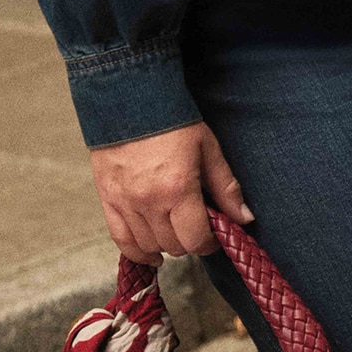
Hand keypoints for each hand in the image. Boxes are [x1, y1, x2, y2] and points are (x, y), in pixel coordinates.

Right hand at [89, 123, 252, 263]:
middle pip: (174, 246)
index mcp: (178, 189)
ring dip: (165, 244)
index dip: (209, 243)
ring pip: (149, 246)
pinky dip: (136, 250)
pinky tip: (150, 252)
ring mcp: (125, 203)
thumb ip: (226, 188)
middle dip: (189, 241)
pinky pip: (120, 239)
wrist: (129, 99)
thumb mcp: (208, 149)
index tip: (213, 235)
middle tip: (195, 226)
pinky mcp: (107, 199)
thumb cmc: (173, 122)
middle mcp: (149, 202)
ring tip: (174, 231)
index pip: (196, 239)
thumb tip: (244, 218)